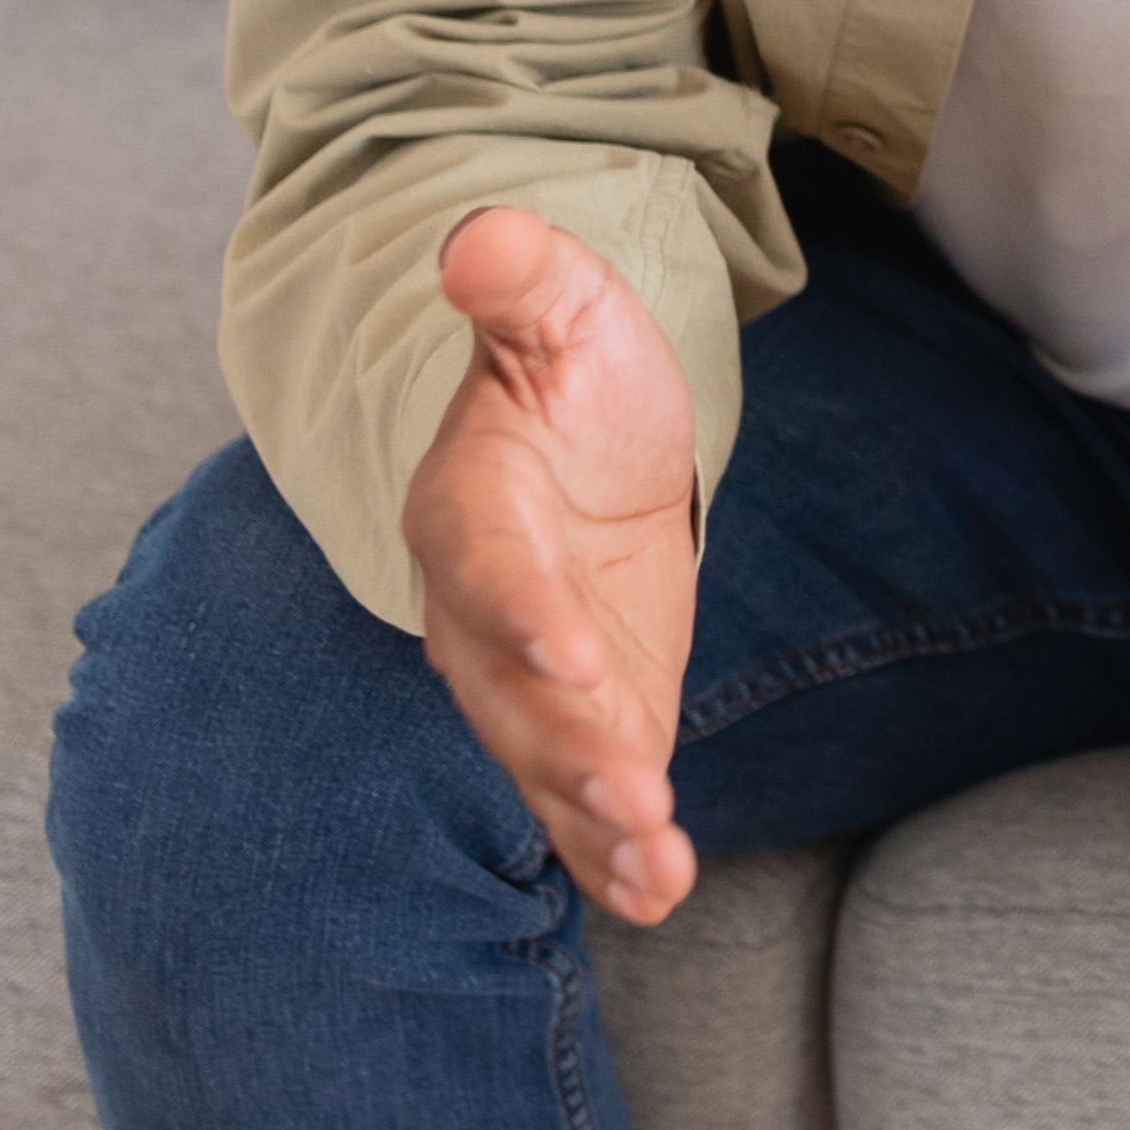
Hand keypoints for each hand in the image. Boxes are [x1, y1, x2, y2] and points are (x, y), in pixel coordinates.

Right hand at [399, 207, 705, 927]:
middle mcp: (486, 616)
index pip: (486, 568)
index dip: (522, 611)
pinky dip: (616, 854)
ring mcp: (532, 683)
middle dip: (569, 745)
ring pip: (550, 761)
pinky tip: (660, 893)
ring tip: (654, 862)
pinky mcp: (587, 723)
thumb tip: (482, 236)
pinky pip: (589, 797)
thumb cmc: (571, 373)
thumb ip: (525, 284)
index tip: (571, 652)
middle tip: (630, 792)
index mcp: (470, 510)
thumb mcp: (565, 313)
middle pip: (516, 691)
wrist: (592, 445)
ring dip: (599, 818)